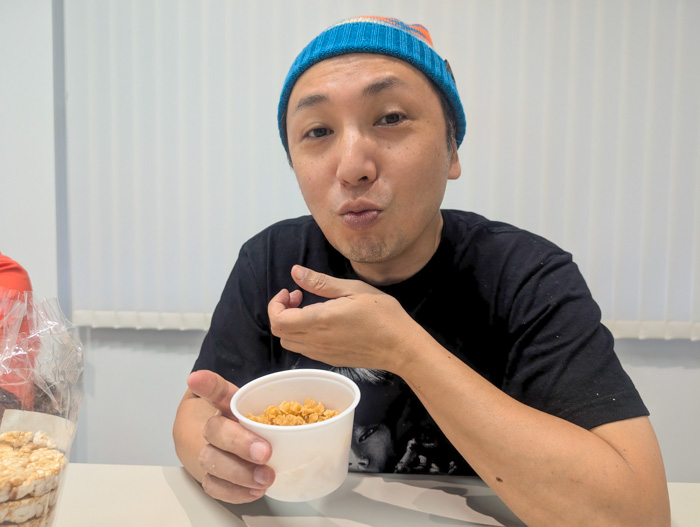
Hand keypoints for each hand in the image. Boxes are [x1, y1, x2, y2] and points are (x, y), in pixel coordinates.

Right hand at [186, 370, 274, 502]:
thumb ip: (287, 410)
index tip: (195, 378)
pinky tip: (255, 491)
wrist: (242, 452)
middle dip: (239, 443)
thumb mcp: (272, 414)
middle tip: (265, 452)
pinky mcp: (212, 477)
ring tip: (266, 478)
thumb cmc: (260, 429)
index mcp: (230, 406)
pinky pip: (214, 486)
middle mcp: (216, 427)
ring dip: (239, 473)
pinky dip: (235, 492)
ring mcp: (210, 453)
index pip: (217, 390)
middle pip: (214, 430)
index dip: (206, 384)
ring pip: (211, 461)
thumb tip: (324, 411)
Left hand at [267, 265, 416, 372]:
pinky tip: (321, 323)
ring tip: (310, 309)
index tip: (292, 291)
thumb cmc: (382, 314)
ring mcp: (321, 353)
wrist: (400, 347)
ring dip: (291, 325)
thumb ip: (320, 282)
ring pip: (289, 342)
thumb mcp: (352, 289)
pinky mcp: (329, 360)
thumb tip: (295, 272)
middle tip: (300, 297)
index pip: (278, 320)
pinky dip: (302, 335)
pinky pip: (304, 349)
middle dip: (282, 312)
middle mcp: (315, 341)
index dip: (276, 304)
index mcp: (318, 321)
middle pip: (279, 333)